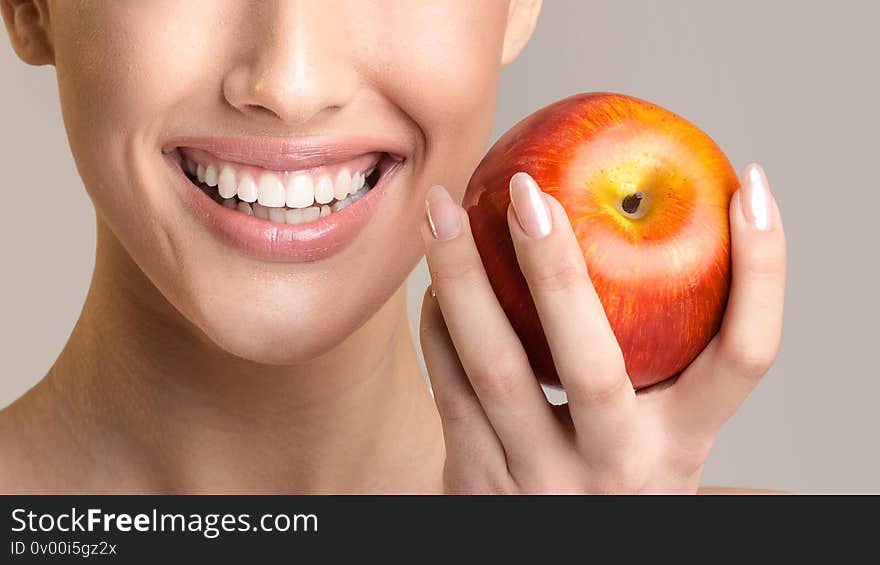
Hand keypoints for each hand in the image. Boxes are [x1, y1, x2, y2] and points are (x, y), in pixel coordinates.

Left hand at [419, 165, 785, 492]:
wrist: (552, 559)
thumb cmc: (611, 472)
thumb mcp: (656, 434)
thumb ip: (664, 362)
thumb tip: (654, 224)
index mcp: (683, 444)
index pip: (747, 356)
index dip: (763, 270)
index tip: (748, 185)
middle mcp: (618, 467)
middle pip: (592, 364)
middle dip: (555, 268)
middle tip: (527, 189)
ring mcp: (541, 480)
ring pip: (494, 368)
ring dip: (462, 278)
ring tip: (444, 207)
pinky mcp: (478, 483)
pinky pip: (450, 388)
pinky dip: (439, 326)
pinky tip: (437, 283)